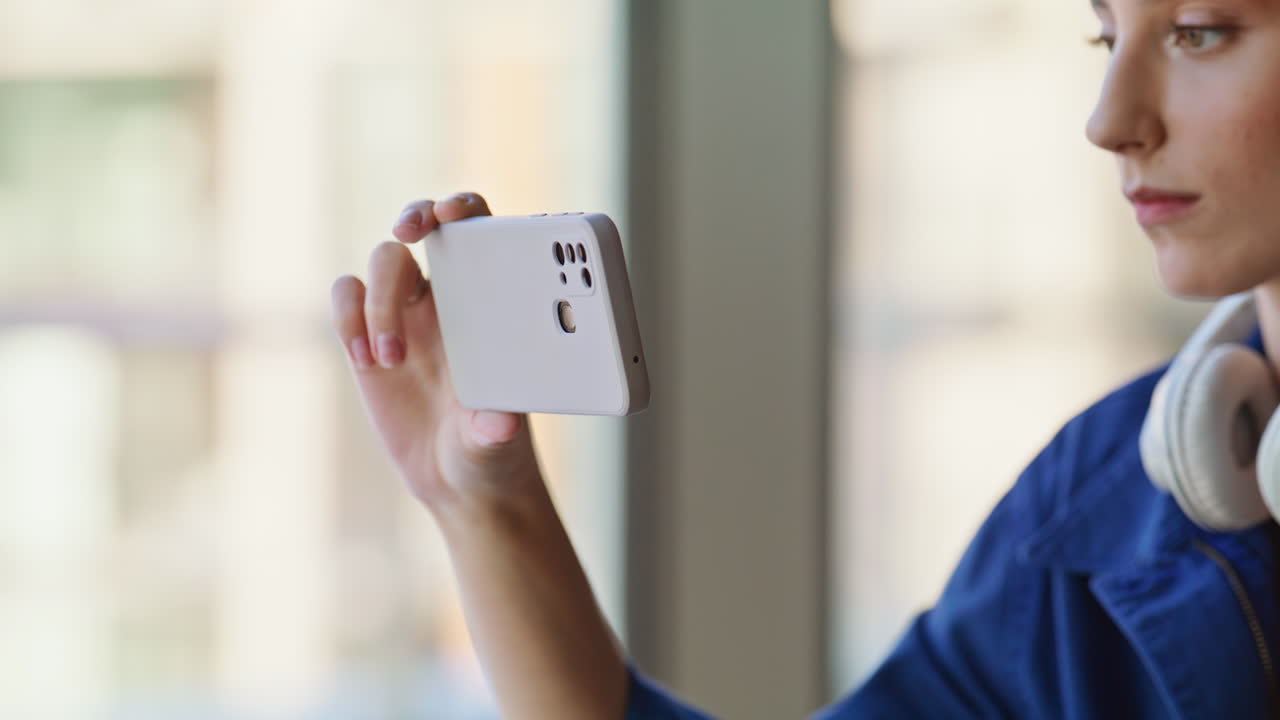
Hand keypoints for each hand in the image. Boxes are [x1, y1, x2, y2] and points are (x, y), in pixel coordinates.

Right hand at [330, 192, 543, 509]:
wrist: (458, 481)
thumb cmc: (493, 452)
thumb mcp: (498, 443)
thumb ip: (496, 429)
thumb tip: (502, 422)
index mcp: (488, 303)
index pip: (476, 229)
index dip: (461, 206)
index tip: (451, 214)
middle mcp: (445, 298)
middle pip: (421, 228)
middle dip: (413, 216)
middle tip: (407, 233)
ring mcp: (402, 316)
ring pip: (381, 264)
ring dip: (380, 303)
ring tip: (390, 360)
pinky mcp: (365, 341)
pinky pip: (346, 299)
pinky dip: (349, 319)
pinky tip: (369, 362)